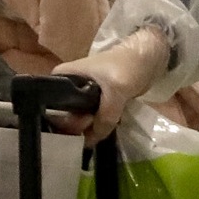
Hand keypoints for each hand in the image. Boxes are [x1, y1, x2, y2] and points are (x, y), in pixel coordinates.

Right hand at [52, 28, 171, 136]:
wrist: (149, 58)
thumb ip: (104, 116)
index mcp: (64, 75)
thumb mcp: (115, 91)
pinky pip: (92, 117)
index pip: (49, 100)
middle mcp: (69, 85)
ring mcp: (83, 94)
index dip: (58, 117)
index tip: (77, 123)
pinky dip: (97, 125)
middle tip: (90, 126)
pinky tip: (102, 131)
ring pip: (79, 117)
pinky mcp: (98, 101)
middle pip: (64, 113)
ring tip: (99, 130)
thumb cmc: (127, 66)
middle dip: (76, 124)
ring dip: (88, 127)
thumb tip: (92, 140)